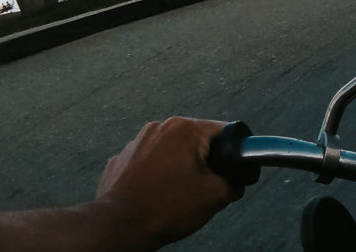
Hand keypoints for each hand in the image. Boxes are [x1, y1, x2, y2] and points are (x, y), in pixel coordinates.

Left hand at [94, 117, 241, 247]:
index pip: (223, 131)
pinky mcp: (120, 161)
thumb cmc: (165, 208)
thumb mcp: (216, 196)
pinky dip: (156, 176)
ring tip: (177, 194)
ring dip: (178, 168)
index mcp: (184, 129)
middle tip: (203, 187)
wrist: (119, 227)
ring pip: (171, 152)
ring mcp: (135, 143)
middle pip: (195, 141)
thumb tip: (237, 182)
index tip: (229, 171)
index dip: (231, 153)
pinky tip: (157, 195)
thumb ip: (236, 182)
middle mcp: (158, 128)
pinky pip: (148, 164)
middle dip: (203, 163)